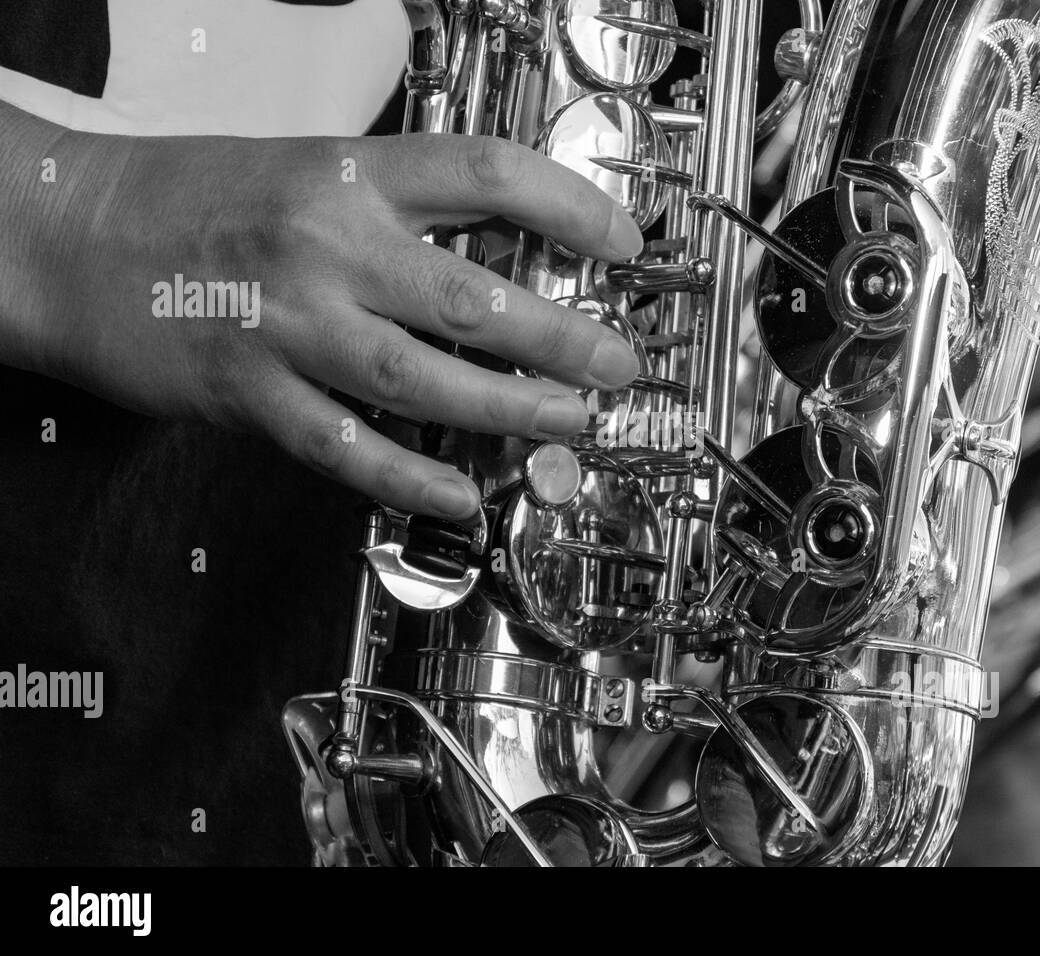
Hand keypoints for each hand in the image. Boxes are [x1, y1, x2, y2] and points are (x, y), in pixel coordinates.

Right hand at [0, 103, 643, 518]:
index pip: (487, 176)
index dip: (571, 207)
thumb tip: (496, 251)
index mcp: (346, 173)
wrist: (66, 236)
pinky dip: (410, 476)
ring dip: (510, 408)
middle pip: (473, 296)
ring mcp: (289, 325)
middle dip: (563, 334)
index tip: (622, 240)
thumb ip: (394, 208)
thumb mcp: (304, 168)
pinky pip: (346, 446)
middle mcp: (326, 246)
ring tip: (568, 420)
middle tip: (616, 360)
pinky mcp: (251, 393)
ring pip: (424, 378)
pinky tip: (463, 494)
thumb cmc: (189, 199)